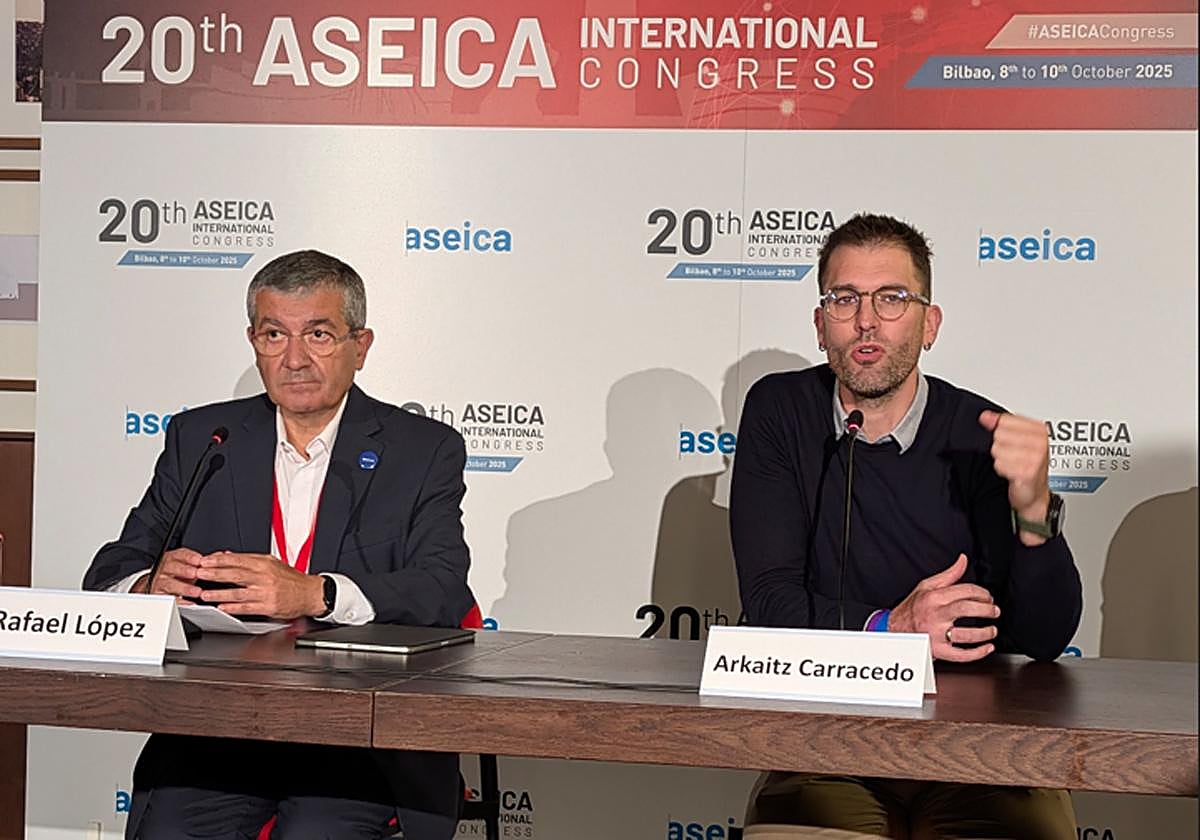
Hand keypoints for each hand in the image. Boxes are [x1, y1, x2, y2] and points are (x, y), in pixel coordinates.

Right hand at [132, 548, 202, 600]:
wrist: (157, 583)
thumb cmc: (177, 573)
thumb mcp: (187, 564)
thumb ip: (201, 561)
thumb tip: (219, 556)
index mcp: (172, 558)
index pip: (179, 554)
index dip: (189, 557)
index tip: (199, 560)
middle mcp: (164, 569)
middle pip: (172, 567)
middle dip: (184, 570)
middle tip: (195, 574)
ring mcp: (160, 582)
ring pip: (170, 584)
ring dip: (184, 588)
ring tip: (197, 592)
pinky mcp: (159, 595)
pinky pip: (168, 599)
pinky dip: (180, 602)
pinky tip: (190, 604)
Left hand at [195, 552, 324, 618]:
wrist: (310, 593)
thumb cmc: (291, 579)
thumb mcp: (271, 563)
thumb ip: (248, 560)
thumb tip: (227, 555)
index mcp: (264, 563)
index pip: (237, 560)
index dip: (219, 560)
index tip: (205, 561)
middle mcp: (265, 576)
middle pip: (235, 574)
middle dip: (215, 574)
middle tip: (199, 574)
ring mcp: (266, 592)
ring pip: (238, 592)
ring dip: (219, 593)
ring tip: (205, 594)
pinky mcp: (268, 606)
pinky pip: (247, 607)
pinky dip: (233, 608)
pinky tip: (223, 608)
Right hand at [888, 554, 999, 662]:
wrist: (894, 629)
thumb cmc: (912, 608)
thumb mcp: (927, 586)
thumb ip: (949, 574)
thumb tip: (963, 560)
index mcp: (934, 597)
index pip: (964, 591)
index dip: (982, 593)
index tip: (988, 597)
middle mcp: (935, 615)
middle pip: (966, 609)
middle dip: (986, 610)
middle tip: (994, 611)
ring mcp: (936, 634)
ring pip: (966, 634)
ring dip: (985, 633)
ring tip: (992, 630)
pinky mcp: (938, 651)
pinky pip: (961, 655)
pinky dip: (978, 653)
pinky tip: (987, 648)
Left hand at [978, 410, 1051, 539]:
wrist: (1033, 492)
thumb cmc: (1027, 465)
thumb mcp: (1016, 440)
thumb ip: (1000, 425)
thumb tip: (985, 416)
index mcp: (1039, 430)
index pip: (1005, 420)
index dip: (998, 430)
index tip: (1004, 438)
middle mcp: (1040, 442)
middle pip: (999, 435)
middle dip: (1000, 447)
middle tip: (1011, 455)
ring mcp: (1035, 458)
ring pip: (997, 450)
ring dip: (1000, 460)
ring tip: (1012, 464)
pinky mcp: (1027, 472)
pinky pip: (1000, 465)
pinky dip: (1002, 470)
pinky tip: (1012, 472)